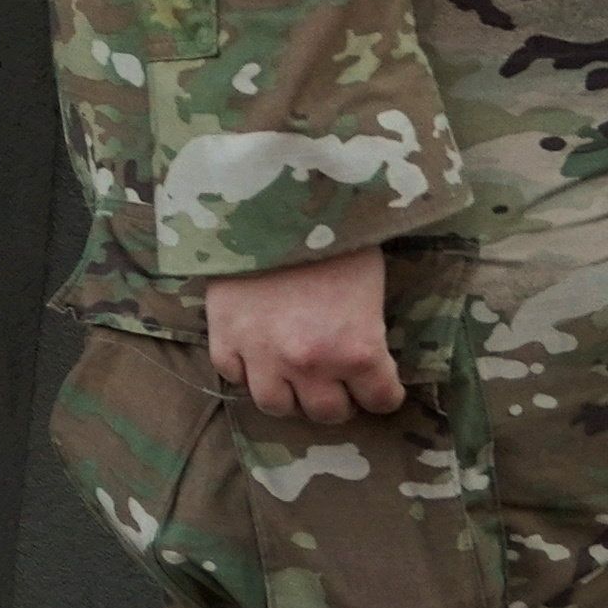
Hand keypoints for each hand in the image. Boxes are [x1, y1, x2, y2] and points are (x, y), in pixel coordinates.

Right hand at [201, 245, 405, 428]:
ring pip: (275, 406)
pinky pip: (232, 375)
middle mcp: (310, 363)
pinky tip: (256, 352)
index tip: (379, 383)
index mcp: (358, 349)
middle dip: (337, 398)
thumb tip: (368, 351)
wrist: (274, 194)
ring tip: (293, 377)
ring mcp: (261, 354)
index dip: (383, 391)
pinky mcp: (223, 336)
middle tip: (336, 380)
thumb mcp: (370, 284)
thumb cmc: (335, 233)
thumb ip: (367, 328)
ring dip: (289, 395)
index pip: (381, 401)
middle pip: (328, 413)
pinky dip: (245, 369)